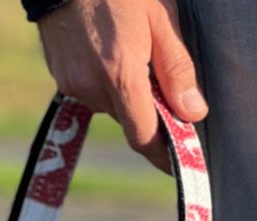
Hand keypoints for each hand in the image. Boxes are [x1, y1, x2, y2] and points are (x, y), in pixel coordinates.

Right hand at [37, 0, 207, 172]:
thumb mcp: (159, 18)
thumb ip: (176, 69)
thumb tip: (193, 113)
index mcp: (121, 76)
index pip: (144, 136)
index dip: (163, 155)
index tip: (178, 165)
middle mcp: (94, 89)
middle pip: (129, 121)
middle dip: (149, 111)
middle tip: (163, 84)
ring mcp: (74, 87)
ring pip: (111, 107)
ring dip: (127, 95)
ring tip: (134, 56)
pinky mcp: (62, 80)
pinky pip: (93, 94)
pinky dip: (108, 84)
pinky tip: (110, 54)